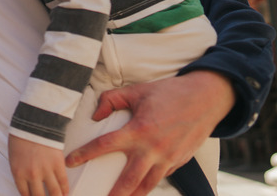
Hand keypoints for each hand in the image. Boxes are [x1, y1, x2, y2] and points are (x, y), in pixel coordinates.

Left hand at [9, 134, 68, 195]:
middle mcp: (32, 175)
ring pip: (54, 192)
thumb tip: (27, 183)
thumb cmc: (20, 137)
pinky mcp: (57, 164)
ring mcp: (46, 170)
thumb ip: (20, 172)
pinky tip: (65, 193)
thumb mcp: (14, 157)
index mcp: (18, 173)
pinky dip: (65, 189)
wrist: (33, 122)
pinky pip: (63, 181)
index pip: (25, 194)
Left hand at [65, 71, 233, 195]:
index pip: (105, 145)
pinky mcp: (179, 161)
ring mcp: (168, 158)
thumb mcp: (137, 91)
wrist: (206, 99)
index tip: (70, 161)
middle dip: (114, 194)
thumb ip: (112, 100)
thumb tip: (96, 115)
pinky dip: (149, 183)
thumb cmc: (169, 92)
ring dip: (133, 195)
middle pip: (128, 179)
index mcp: (139, 129)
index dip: (85, 154)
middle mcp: (153, 148)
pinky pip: (161, 176)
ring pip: (147, 184)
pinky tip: (140, 187)